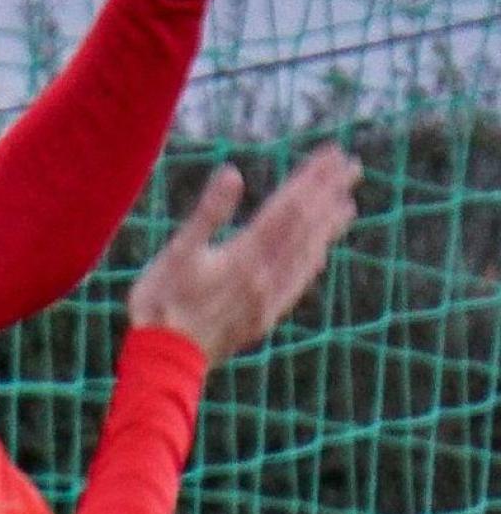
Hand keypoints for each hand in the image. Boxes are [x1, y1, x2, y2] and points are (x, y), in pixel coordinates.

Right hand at [129, 145, 360, 362]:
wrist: (166, 358)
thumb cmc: (162, 301)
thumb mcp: (177, 252)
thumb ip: (208, 213)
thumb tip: (233, 173)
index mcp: (246, 255)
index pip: (289, 207)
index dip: (312, 179)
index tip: (333, 154)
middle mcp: (266, 275)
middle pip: (306, 227)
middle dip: (329, 193)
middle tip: (352, 166)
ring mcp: (268, 299)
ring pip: (308, 255)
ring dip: (329, 227)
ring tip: (348, 205)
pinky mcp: (264, 317)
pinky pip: (298, 283)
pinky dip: (314, 262)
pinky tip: (320, 255)